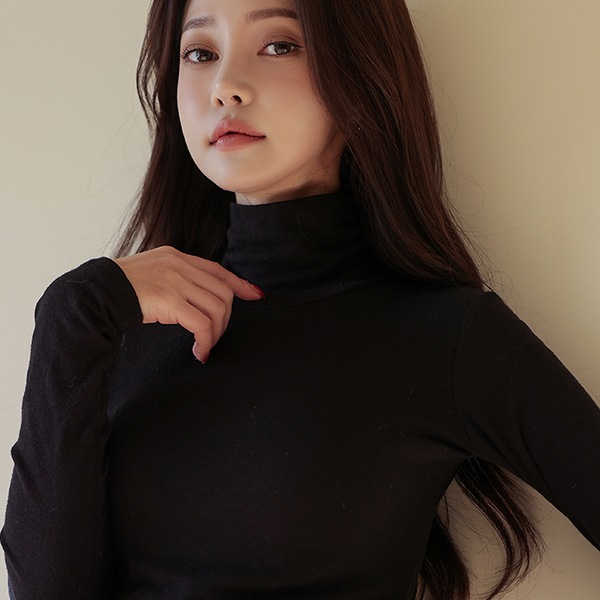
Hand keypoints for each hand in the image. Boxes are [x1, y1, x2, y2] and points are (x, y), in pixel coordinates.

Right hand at [114, 246, 263, 362]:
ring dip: (216, 333)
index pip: (217, 270)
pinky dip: (206, 341)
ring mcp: (175, 281)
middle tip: (216, 335)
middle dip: (226, 318)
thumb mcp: (152, 273)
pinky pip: (202, 324)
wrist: (96, 293)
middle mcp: (179, 265)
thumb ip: (175, 278)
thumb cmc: (121, 289)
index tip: (255, 295)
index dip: (240, 284)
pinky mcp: (170, 300)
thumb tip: (197, 297)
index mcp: (176, 257)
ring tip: (205, 345)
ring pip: (217, 309)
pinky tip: (199, 351)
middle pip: (223, 292)